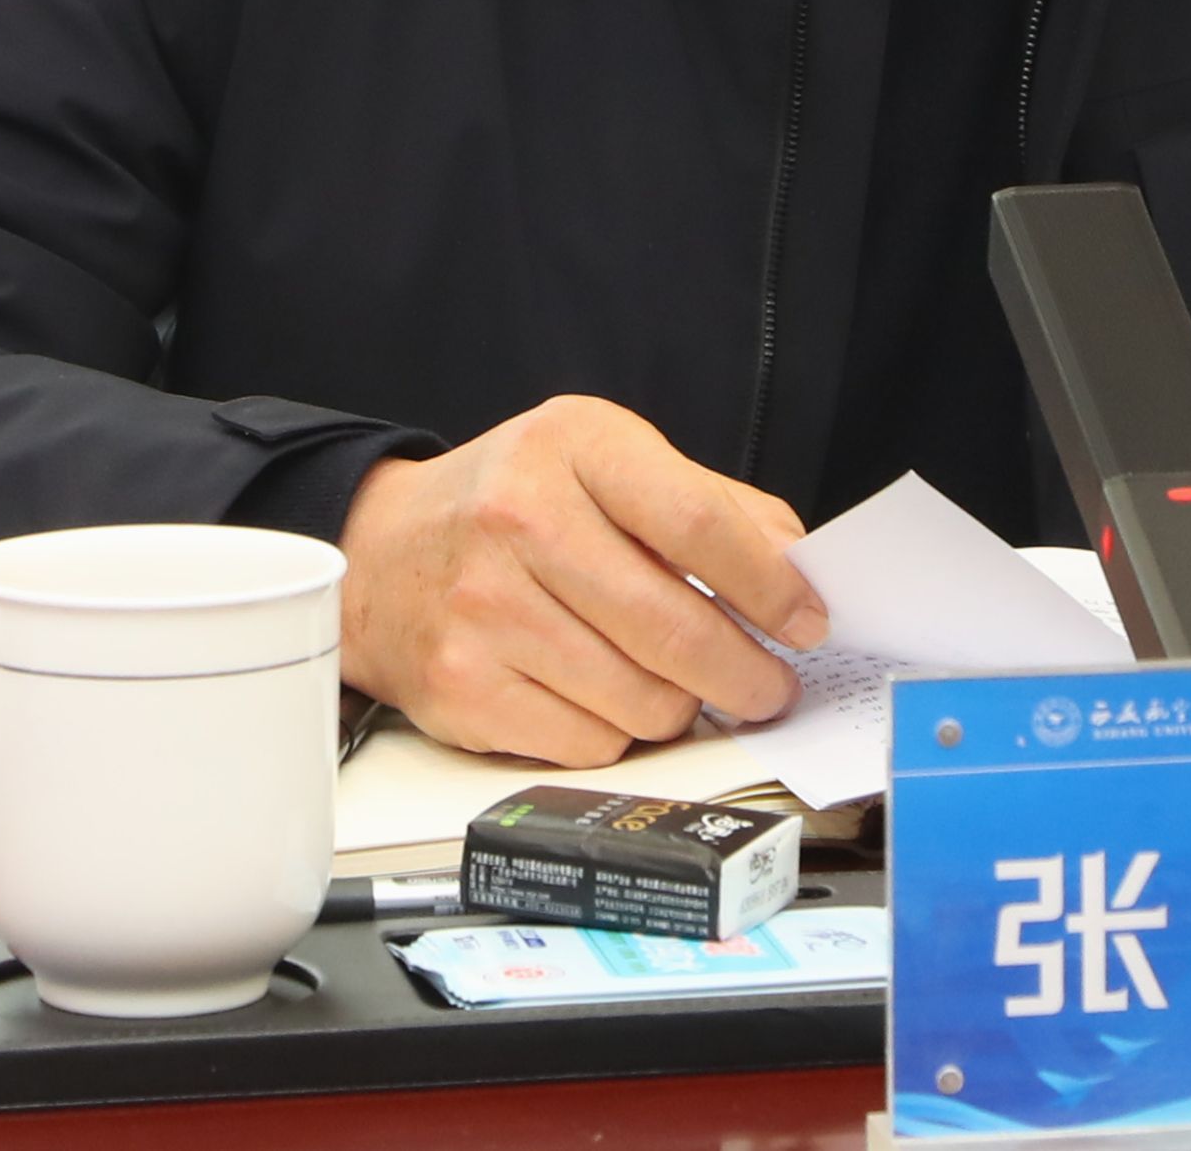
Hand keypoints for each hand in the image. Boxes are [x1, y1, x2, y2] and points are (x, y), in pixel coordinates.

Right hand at [337, 395, 828, 767]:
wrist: (382, 555)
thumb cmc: (511, 505)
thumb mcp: (604, 461)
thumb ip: (708, 504)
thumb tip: (797, 568)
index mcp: (572, 447)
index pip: (699, 524)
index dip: (771, 586)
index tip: (808, 621)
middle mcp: (520, 520)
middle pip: (676, 629)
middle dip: (746, 673)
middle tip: (769, 685)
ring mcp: (486, 609)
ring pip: (642, 700)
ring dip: (679, 705)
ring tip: (673, 682)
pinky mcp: (463, 688)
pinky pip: (590, 743)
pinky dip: (617, 732)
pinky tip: (604, 695)